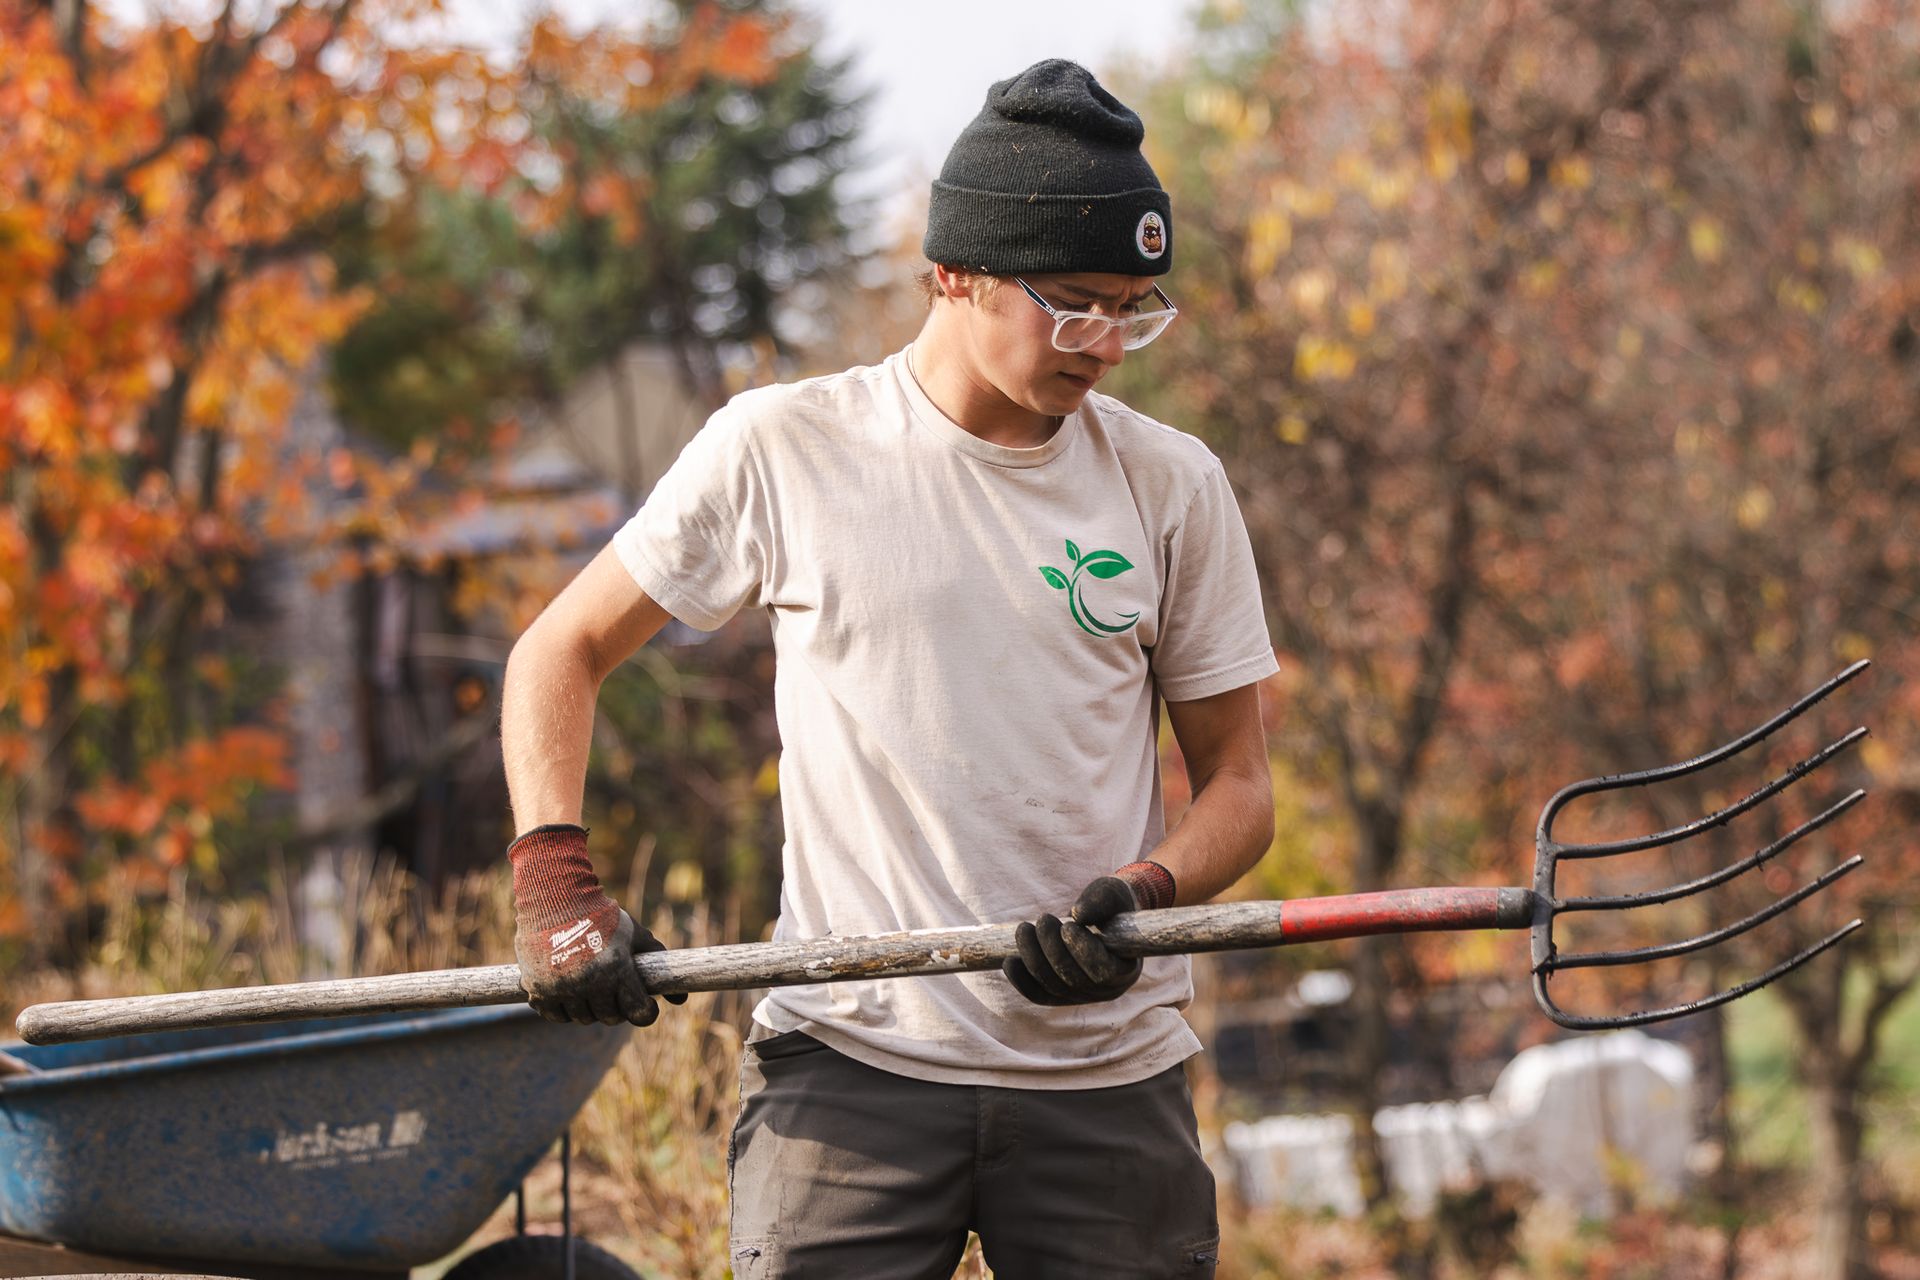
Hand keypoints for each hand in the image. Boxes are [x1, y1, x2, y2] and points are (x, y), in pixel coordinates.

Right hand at [509, 824, 684, 1025]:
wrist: (555, 897)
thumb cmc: (601, 915)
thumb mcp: (635, 933)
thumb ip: (658, 961)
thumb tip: (681, 999)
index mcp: (616, 970)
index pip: (638, 1012)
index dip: (646, 1012)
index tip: (646, 1006)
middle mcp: (589, 983)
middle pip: (609, 1017)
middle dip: (617, 1008)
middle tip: (616, 993)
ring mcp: (561, 987)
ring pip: (582, 1018)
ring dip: (590, 1009)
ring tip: (593, 990)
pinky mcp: (537, 988)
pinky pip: (554, 1015)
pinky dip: (563, 1010)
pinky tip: (571, 994)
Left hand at [1003, 861, 1176, 1005]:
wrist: (1103, 916)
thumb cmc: (1111, 904)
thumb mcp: (1111, 895)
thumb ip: (1101, 901)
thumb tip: (1079, 914)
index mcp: (1126, 970)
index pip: (1102, 971)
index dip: (1083, 951)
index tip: (1068, 926)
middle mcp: (1105, 991)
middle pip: (1073, 980)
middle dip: (1052, 950)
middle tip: (1042, 920)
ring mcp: (1081, 997)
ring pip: (1052, 987)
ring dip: (1033, 959)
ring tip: (1023, 930)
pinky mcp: (1060, 996)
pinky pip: (1038, 995)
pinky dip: (1022, 980)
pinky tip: (1009, 961)